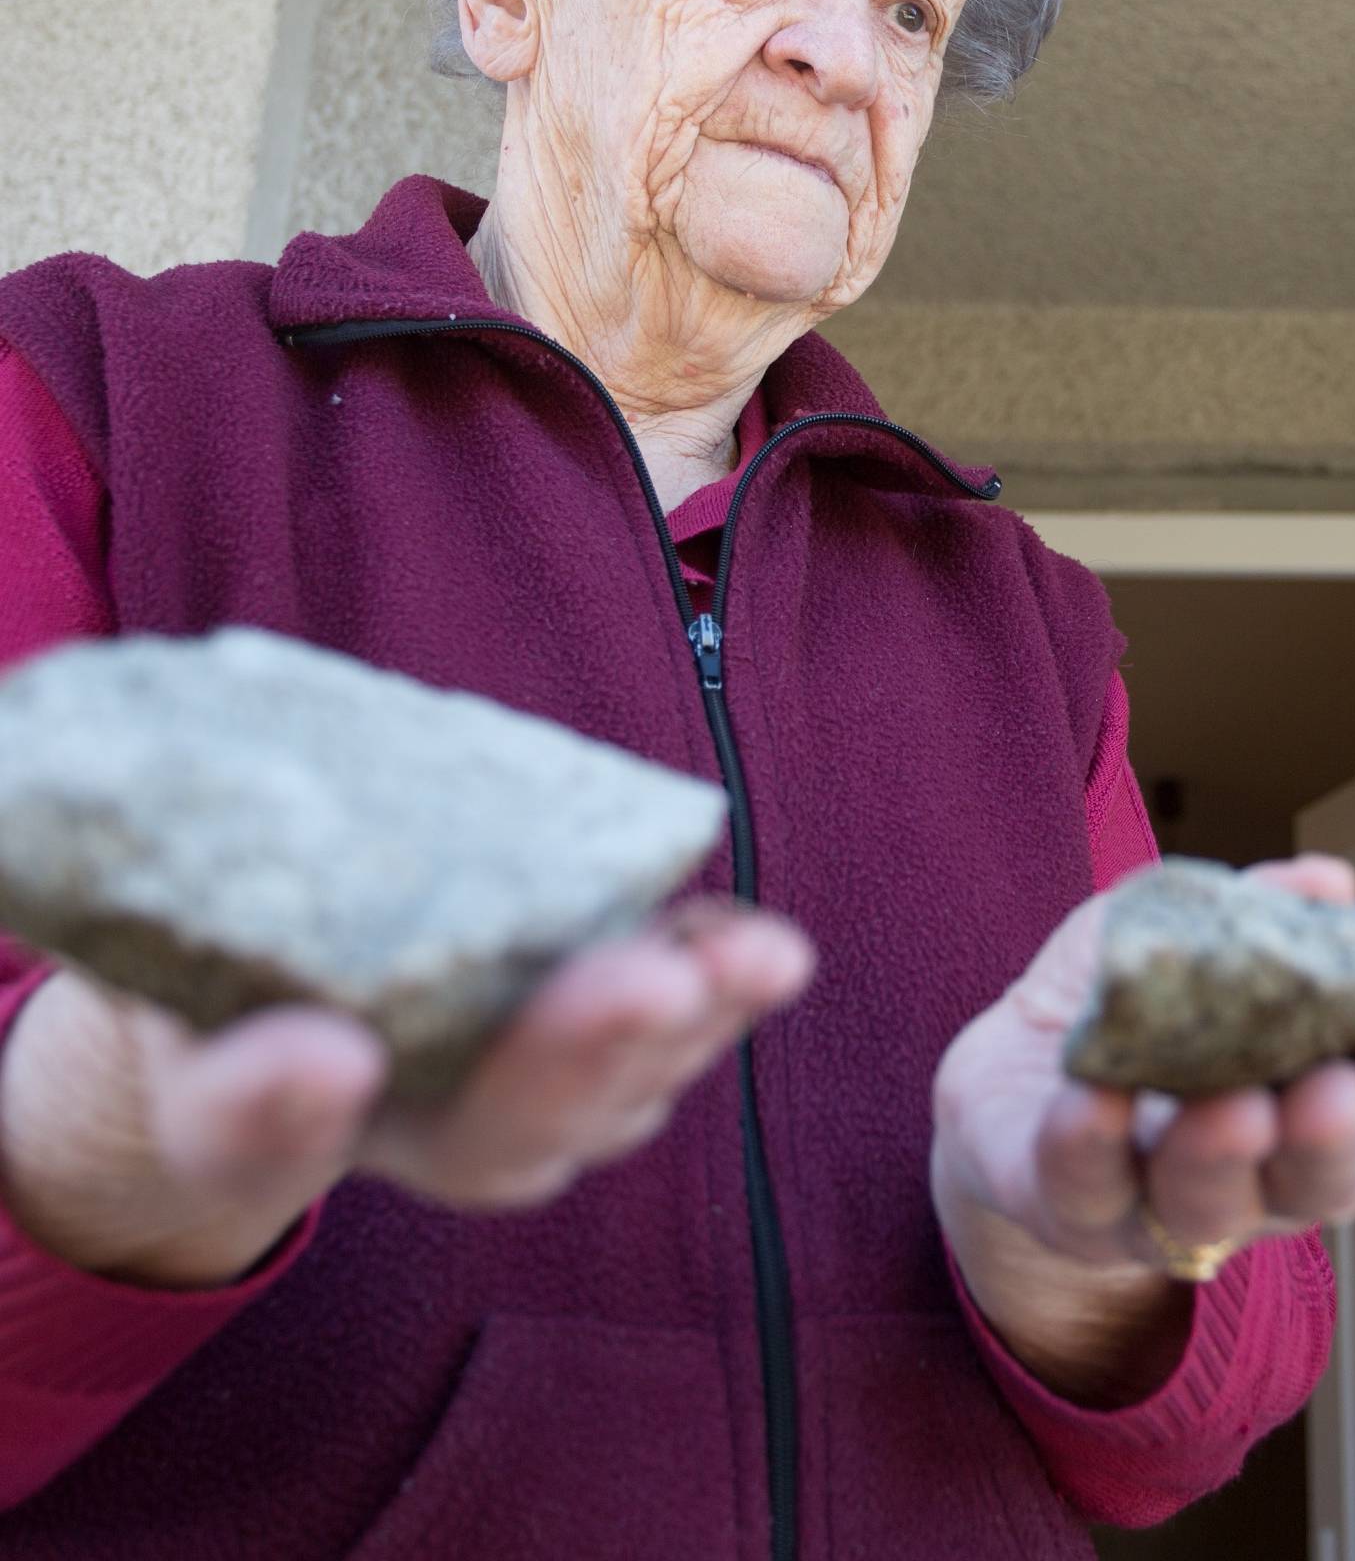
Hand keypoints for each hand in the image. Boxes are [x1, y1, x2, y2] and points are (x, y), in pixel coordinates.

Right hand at [0, 903, 812, 1287]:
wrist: (247, 997)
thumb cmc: (194, 934)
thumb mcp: (146, 898)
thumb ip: (141, 845)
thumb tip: (89, 728)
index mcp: (236, 1101)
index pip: (241, 1126)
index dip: (272, 1100)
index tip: (318, 1054)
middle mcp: (386, 1127)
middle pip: (481, 1135)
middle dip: (565, 1061)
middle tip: (633, 986)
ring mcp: (490, 1104)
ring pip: (598, 1100)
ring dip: (682, 1025)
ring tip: (751, 957)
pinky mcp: (572, 1046)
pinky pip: (653, 1038)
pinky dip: (711, 988)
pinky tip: (756, 945)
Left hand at [930, 857, 1354, 1400]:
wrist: (1014, 1075)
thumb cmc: (1128, 1011)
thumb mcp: (1187, 930)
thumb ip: (1255, 908)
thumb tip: (1326, 883)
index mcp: (1310, 1097)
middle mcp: (1261, 1172)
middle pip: (1325, 1182)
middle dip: (1336, 1138)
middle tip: (1333, 1091)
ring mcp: (1167, 1206)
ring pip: (1212, 1208)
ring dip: (1224, 1157)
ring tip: (1228, 1107)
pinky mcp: (1073, 1211)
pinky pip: (1087, 1190)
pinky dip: (1090, 1145)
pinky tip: (1090, 1099)